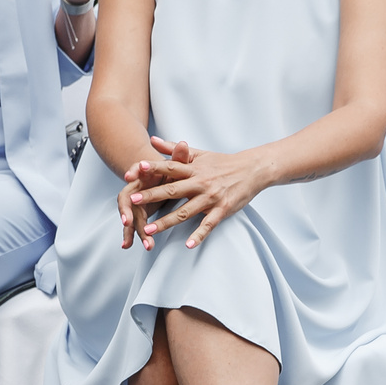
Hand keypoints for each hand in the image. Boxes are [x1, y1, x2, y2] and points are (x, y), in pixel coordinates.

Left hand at [123, 136, 269, 249]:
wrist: (252, 169)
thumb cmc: (222, 162)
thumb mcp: (199, 153)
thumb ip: (174, 149)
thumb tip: (152, 139)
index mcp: (194, 168)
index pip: (170, 167)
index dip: (153, 168)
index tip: (136, 169)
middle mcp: (201, 182)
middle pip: (173, 190)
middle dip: (152, 195)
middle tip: (133, 200)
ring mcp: (211, 197)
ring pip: (185, 212)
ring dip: (166, 222)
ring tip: (148, 230)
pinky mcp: (223, 209)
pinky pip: (209, 224)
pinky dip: (199, 235)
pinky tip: (188, 245)